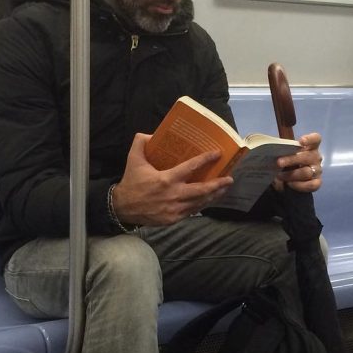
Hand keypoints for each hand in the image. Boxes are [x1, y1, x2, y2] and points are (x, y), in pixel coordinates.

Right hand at [112, 133, 233, 225]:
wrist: (122, 208)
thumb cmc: (131, 182)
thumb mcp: (134, 159)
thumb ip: (141, 143)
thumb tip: (152, 133)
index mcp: (166, 179)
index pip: (191, 167)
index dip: (206, 159)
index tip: (217, 154)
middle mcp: (173, 195)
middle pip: (202, 190)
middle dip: (218, 184)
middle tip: (229, 178)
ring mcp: (175, 209)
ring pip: (200, 202)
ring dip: (213, 195)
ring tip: (224, 188)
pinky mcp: (173, 219)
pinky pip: (192, 211)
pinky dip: (202, 204)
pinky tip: (208, 199)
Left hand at [274, 132, 322, 192]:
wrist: (286, 182)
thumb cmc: (286, 163)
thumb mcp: (283, 155)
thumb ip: (282, 151)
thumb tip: (272, 150)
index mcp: (309, 147)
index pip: (315, 139)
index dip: (310, 139)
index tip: (301, 141)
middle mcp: (316, 157)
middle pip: (308, 156)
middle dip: (292, 159)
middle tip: (279, 162)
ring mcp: (318, 170)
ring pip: (307, 172)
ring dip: (291, 174)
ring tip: (279, 176)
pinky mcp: (317, 183)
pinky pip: (311, 185)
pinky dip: (299, 185)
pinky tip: (289, 184)